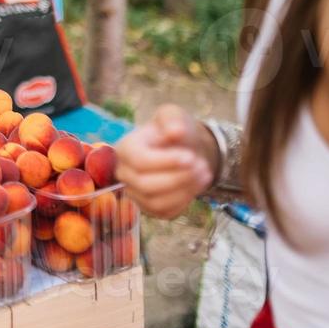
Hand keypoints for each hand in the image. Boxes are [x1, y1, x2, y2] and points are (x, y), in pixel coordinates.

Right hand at [115, 104, 216, 218]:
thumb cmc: (175, 131)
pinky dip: (184, 201)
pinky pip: (165, 212)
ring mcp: (134, 192)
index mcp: (125, 148)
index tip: (190, 157)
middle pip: (146, 184)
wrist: (183, 150)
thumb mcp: (174, 115)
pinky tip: (195, 186)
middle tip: (202, 167)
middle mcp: (124, 173)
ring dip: (184, 191)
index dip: (166, 162)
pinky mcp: (148, 208)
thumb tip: (175, 131)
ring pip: (156, 202)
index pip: (139, 160)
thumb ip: (172, 118)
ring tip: (204, 175)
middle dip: (178, 178)